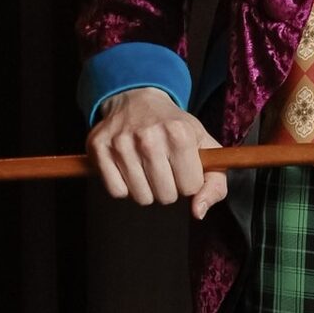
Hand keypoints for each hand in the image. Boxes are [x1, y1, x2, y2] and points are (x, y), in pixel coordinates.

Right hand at [86, 88, 227, 216]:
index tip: (183, 166)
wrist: (138, 100)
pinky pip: (116, 192)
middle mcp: (149, 137)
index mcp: (180, 134)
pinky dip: (124, 187)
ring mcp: (121, 142)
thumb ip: (215, 183)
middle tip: (164, 167)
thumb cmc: (174, 127)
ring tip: (147, 167)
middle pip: (166, 196)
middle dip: (169, 188)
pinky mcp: (99, 148)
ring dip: (147, 189)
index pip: (190, 188)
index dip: (189, 181)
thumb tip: (198, 212)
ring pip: (141, 197)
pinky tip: (129, 168)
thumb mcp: (205, 146)